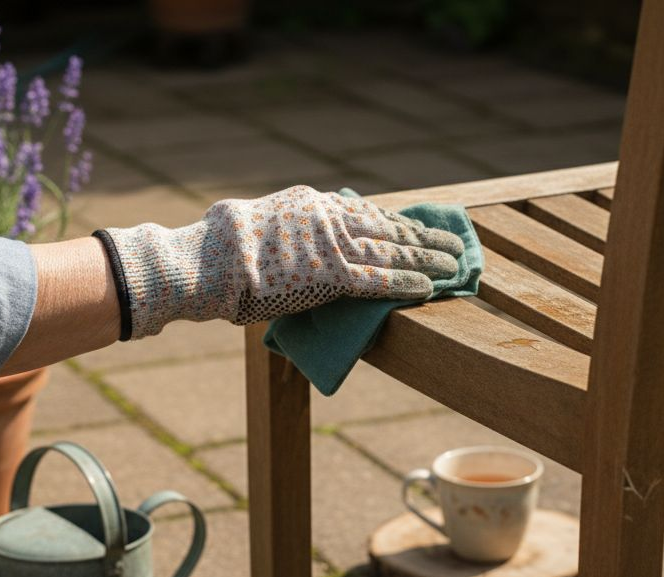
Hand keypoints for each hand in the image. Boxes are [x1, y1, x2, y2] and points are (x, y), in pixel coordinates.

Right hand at [98, 185, 464, 338]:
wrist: (209, 260)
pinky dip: (407, 282)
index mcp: (312, 203)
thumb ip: (288, 230)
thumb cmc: (220, 249)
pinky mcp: (330, 276)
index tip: (418, 229)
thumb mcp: (259, 224)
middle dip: (425, 238)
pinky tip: (430, 287)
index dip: (398, 223)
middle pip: (389, 227)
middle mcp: (328, 217)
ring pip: (393, 251)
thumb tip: (291, 240)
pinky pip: (379, 279)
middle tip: (455, 244)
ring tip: (455, 266)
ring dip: (428, 259)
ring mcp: (331, 246)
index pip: (367, 211)